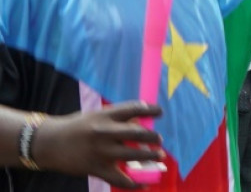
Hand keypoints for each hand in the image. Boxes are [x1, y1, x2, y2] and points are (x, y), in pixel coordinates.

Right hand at [31, 102, 162, 189]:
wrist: (49, 143)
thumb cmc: (76, 127)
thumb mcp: (95, 116)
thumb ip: (116, 119)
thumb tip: (141, 123)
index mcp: (105, 115)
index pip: (133, 109)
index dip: (150, 110)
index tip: (160, 112)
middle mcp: (104, 132)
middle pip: (137, 133)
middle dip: (153, 137)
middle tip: (159, 139)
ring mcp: (101, 151)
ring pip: (133, 154)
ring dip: (150, 156)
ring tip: (160, 156)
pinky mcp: (96, 168)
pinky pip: (119, 178)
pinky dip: (134, 183)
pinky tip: (144, 184)